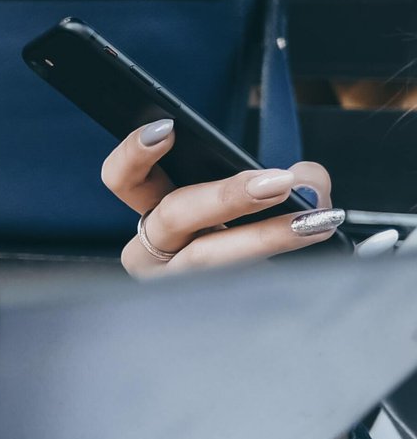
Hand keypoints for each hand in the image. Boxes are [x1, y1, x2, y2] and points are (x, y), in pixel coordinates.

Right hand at [102, 120, 341, 278]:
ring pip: (206, 259)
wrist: (256, 295)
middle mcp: (153, 250)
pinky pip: (243, 285)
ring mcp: (175, 283)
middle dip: (226, 196)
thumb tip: (303, 183)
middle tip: (278, 184)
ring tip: (312, 221)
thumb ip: (277, 177)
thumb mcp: (248, 195)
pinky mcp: (206, 309)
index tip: (169, 129)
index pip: (124, 179)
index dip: (135, 154)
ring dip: (264, 236)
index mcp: (153, 212)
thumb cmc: (244, 232)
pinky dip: (283, 264)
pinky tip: (313, 247)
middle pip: (172, 215)